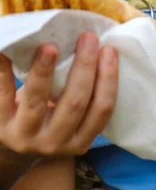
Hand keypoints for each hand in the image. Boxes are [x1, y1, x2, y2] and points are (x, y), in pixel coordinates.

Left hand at [0, 32, 118, 156]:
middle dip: (85, 67)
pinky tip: (7, 49)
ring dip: (45, 71)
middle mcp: (55, 143)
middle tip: (88, 37)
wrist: (8, 152)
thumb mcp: (69, 124)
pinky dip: (4, 69)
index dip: (108, 79)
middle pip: (75, 103)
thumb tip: (93, 51)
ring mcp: (25, 136)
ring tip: (51, 46)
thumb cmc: (47, 124)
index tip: (110, 50)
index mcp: (80, 141)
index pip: (102, 109)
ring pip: (38, 101)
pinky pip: (2, 93)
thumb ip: (82, 100)